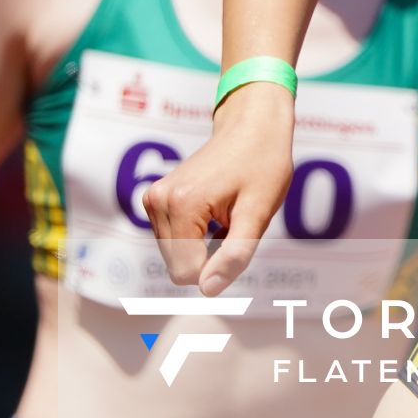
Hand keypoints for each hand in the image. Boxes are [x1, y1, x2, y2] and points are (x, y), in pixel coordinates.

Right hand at [142, 82, 295, 294]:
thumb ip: (234, 254)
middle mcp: (158, 201)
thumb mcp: (258, 213)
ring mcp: (154, 198)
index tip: (238, 237)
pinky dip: (196, 235)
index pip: (187, 273)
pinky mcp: (156, 198)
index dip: (218, 266)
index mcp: (181, 205)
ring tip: (225, 213)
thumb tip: (208, 290)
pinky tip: (215, 209)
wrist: (253, 127)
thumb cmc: (263, 165)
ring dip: (203, 245)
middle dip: (209, 255)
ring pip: (175, 256)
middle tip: (233, 222)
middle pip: (178, 267)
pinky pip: (173, 240)